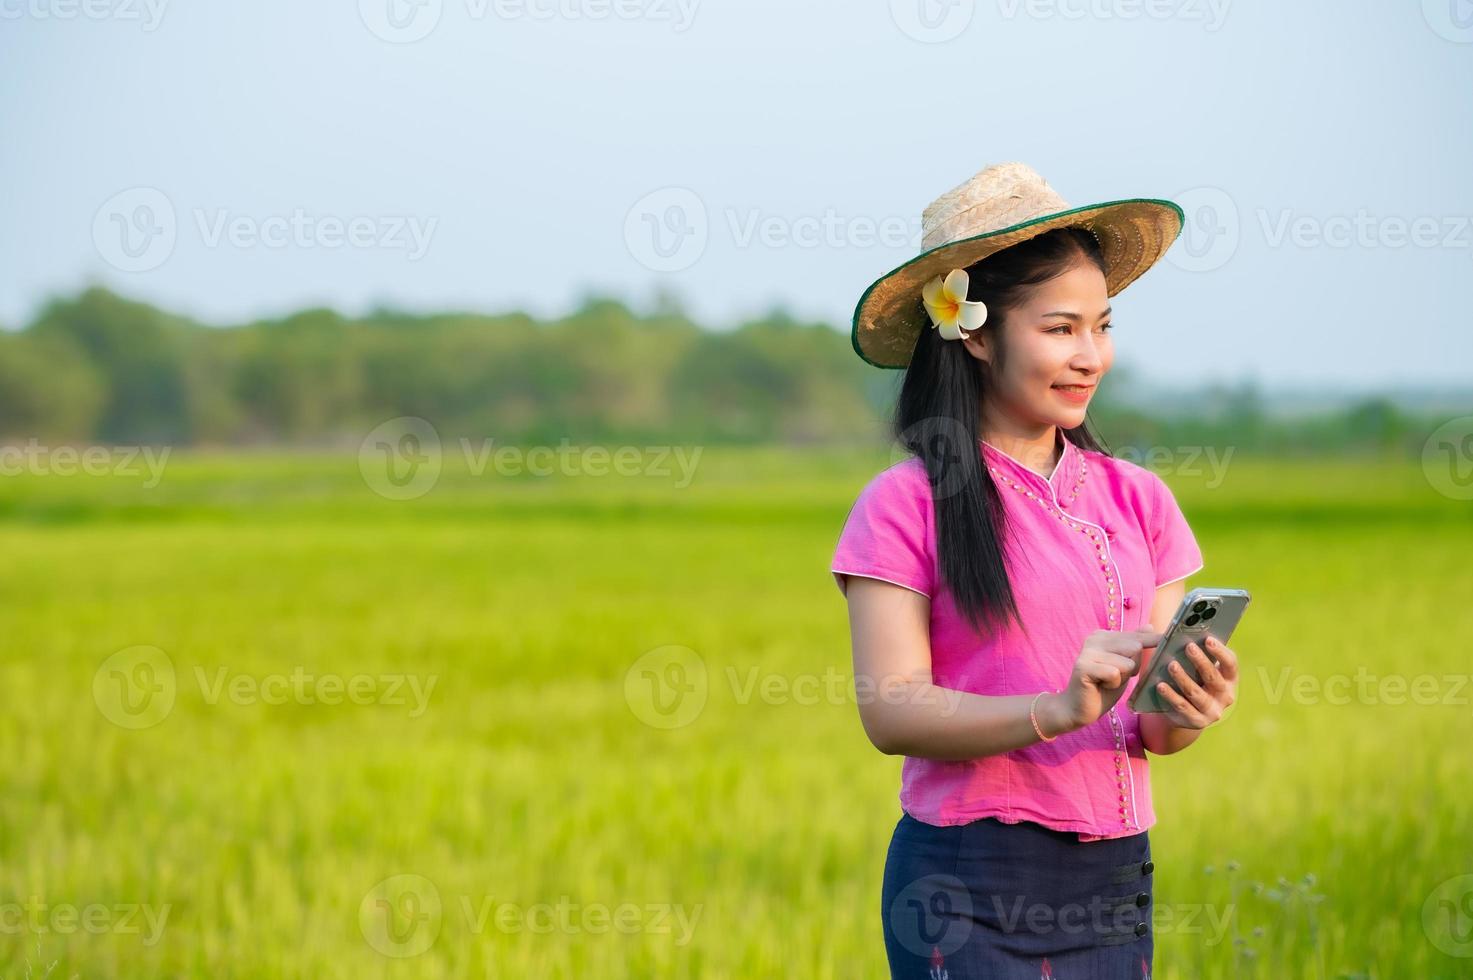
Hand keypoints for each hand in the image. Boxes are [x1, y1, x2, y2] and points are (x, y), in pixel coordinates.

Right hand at [1046, 629, 1161, 734]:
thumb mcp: (1124, 666)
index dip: (1154, 641)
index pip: (1137, 636)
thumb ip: (1134, 646)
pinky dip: (1113, 684)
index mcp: (1103, 635)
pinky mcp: (1083, 667)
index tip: (1171, 637)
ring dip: (1122, 677)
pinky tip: (1101, 686)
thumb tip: (1150, 626)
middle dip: (1132, 667)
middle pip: (1134, 647)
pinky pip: (1115, 673)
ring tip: (1107, 682)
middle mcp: (1094, 639)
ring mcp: (1087, 651)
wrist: (1078, 708)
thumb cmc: (1103, 687)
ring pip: (1127, 662)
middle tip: (1115, 677)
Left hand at [1153, 635, 1238, 729]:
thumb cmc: (1194, 682)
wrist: (1185, 714)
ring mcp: (1212, 711)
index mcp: (1229, 679)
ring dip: (1183, 678)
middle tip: (1188, 647)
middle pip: (1213, 677)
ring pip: (1196, 693)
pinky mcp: (1197, 721)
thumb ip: (1198, 654)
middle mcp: (1225, 696)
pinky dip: (1170, 695)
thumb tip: (1184, 634)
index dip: (1220, 652)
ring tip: (1171, 665)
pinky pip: (1182, 706)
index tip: (1208, 639)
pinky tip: (1160, 685)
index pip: (1230, 664)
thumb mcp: (1198, 670)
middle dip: (1201, 661)